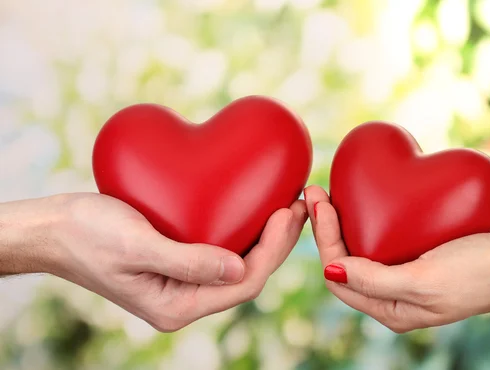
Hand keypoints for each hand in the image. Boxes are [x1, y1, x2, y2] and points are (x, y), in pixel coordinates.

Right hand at [0, 193, 306, 331]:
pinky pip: (222, 249)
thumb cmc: (85, 234)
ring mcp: (182, 283)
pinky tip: (254, 205)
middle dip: (278, 241)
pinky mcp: (178, 263)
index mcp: (177, 306)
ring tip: (288, 201)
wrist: (52, 228)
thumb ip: (188, 261)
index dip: (273, 249)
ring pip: (239, 261)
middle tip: (300, 202)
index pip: (244, 283)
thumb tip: (240, 268)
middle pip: (248, 273)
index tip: (287, 210)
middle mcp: (185, 300)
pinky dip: (243, 229)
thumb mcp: (135, 246)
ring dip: (266, 234)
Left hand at [303, 185, 489, 332]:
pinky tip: (364, 194)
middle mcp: (393, 295)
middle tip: (317, 189)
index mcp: (389, 309)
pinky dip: (369, 216)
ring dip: (343, 218)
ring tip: (330, 189)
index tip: (320, 202)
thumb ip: (375, 280)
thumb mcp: (424, 281)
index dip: (323, 239)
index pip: (339, 276)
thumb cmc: (480, 274)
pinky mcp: (420, 254)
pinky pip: (385, 236)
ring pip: (362, 246)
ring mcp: (406, 274)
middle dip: (326, 226)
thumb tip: (329, 272)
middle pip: (345, 259)